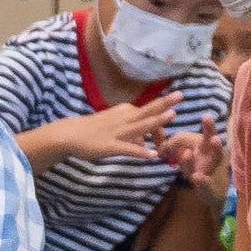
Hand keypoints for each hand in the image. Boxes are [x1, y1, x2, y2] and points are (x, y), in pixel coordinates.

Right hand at [52, 95, 176, 163]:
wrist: (69, 134)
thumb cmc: (93, 130)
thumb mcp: (115, 126)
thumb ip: (132, 132)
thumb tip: (144, 142)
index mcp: (126, 112)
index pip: (148, 112)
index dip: (162, 117)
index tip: (169, 124)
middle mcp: (124, 119)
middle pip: (147, 110)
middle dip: (165, 103)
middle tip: (181, 95)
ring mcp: (118, 132)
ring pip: (140, 125)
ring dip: (157, 121)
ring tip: (173, 114)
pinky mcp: (110, 146)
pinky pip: (128, 149)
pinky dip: (140, 151)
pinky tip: (152, 155)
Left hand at [163, 126, 229, 195]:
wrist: (210, 193)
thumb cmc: (197, 167)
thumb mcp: (185, 155)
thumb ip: (173, 146)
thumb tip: (158, 141)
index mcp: (202, 145)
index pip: (185, 138)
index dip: (172, 143)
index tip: (163, 150)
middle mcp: (210, 153)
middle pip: (210, 138)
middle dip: (210, 128)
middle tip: (206, 116)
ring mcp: (212, 169)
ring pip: (214, 156)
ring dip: (215, 148)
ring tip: (214, 140)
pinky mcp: (209, 186)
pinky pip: (207, 182)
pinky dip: (202, 180)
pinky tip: (197, 177)